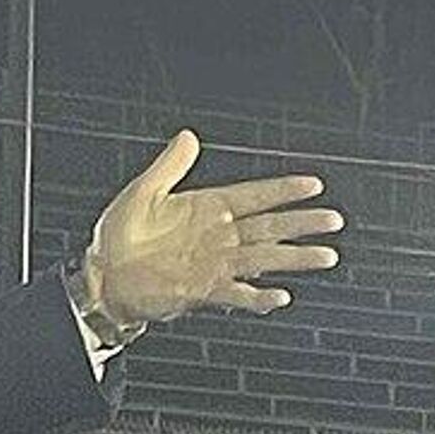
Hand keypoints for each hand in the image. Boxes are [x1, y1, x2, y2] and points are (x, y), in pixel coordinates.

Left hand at [82, 129, 343, 325]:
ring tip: (325, 256)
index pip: (254, 195)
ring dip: (294, 258)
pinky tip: (279, 297)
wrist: (101, 278)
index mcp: (206, 208)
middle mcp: (217, 236)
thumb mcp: (142, 193)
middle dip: (302, 223)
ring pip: (263, 258)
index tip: (312, 184)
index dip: (282, 190)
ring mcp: (213, 264)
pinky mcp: (202, 290)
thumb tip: (188, 136)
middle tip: (332, 220)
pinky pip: (237, 293)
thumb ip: (169, 166)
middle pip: (269, 226)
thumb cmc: (117, 237)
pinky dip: (258, 297)